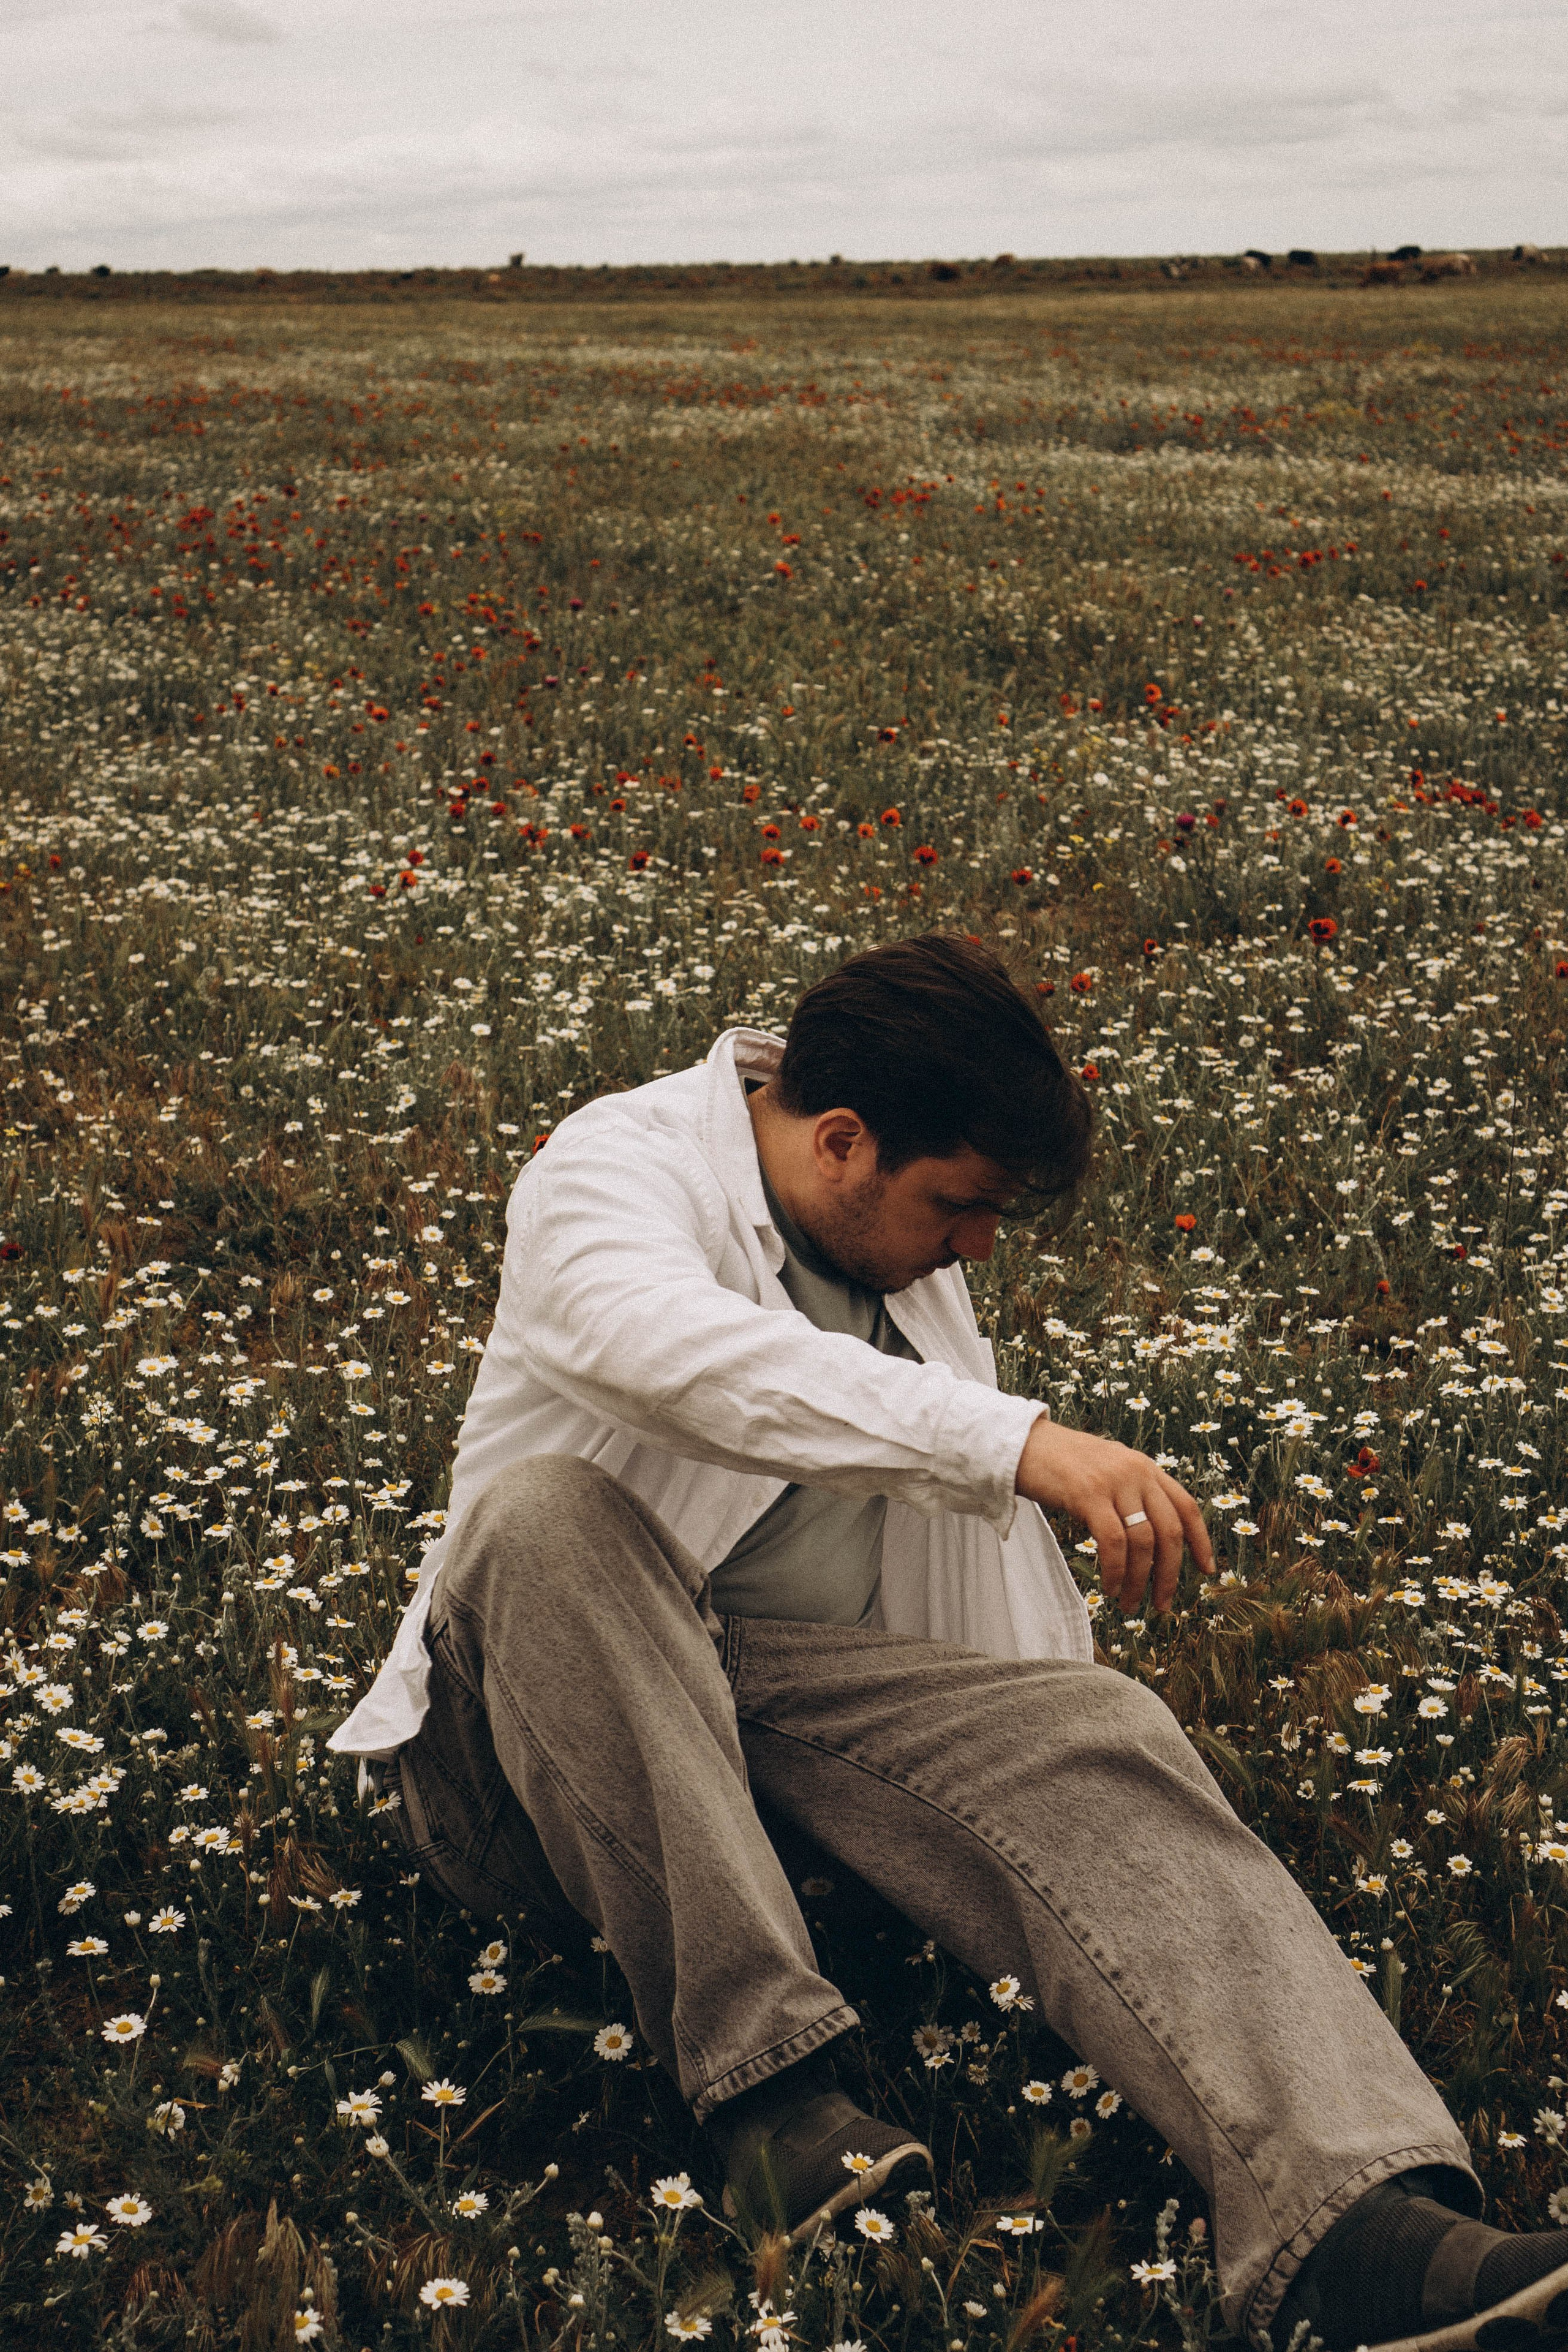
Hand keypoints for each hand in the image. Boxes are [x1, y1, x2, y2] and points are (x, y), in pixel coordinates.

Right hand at [1015, 1415, 1215, 1615]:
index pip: (1187, 1506)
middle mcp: (1137, 1472)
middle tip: (1162, 1604)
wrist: (1021, 1444)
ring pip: (1143, 1542)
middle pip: (1170, 1531)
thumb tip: (1147, 1539)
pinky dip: (1116, 1571)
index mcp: (1145, 1467)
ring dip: (1139, 1581)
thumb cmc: (1060, 1464)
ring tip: (1128, 1603)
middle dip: (1170, 1574)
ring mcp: (1114, 1482)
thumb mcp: (1107, 1470)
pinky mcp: (1089, 1494)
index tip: (1208, 1569)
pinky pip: (1114, 1543)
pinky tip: (1110, 1586)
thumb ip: (1130, 1493)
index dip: (1201, 1541)